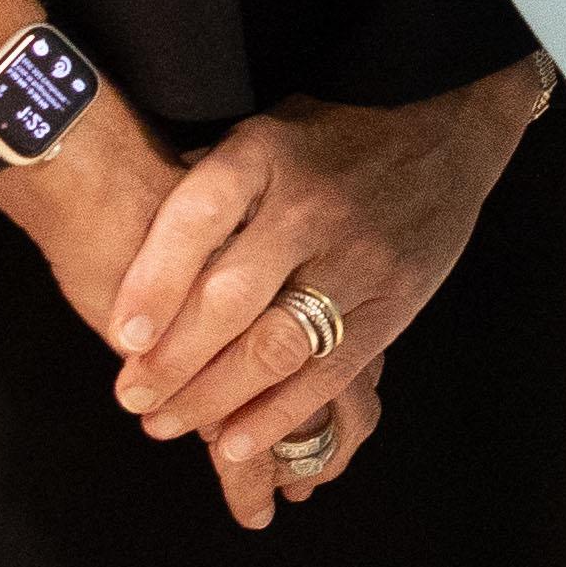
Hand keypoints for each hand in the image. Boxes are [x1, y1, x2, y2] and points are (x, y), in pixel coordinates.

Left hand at [90, 61, 551, 527]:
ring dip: (215, 396)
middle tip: (132, 398)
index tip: (120, 339)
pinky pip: (332, 370)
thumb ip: (208, 188)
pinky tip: (234, 443)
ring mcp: (360, 255)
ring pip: (278, 344)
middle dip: (173, 361)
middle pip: (231, 297)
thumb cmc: (329, 137)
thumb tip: (125, 247)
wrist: (445, 123)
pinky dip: (280, 414)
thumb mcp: (262, 133)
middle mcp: (312, 205)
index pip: (199, 219)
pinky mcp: (397, 299)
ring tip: (167, 424)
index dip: (154, 283)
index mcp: (267, 154)